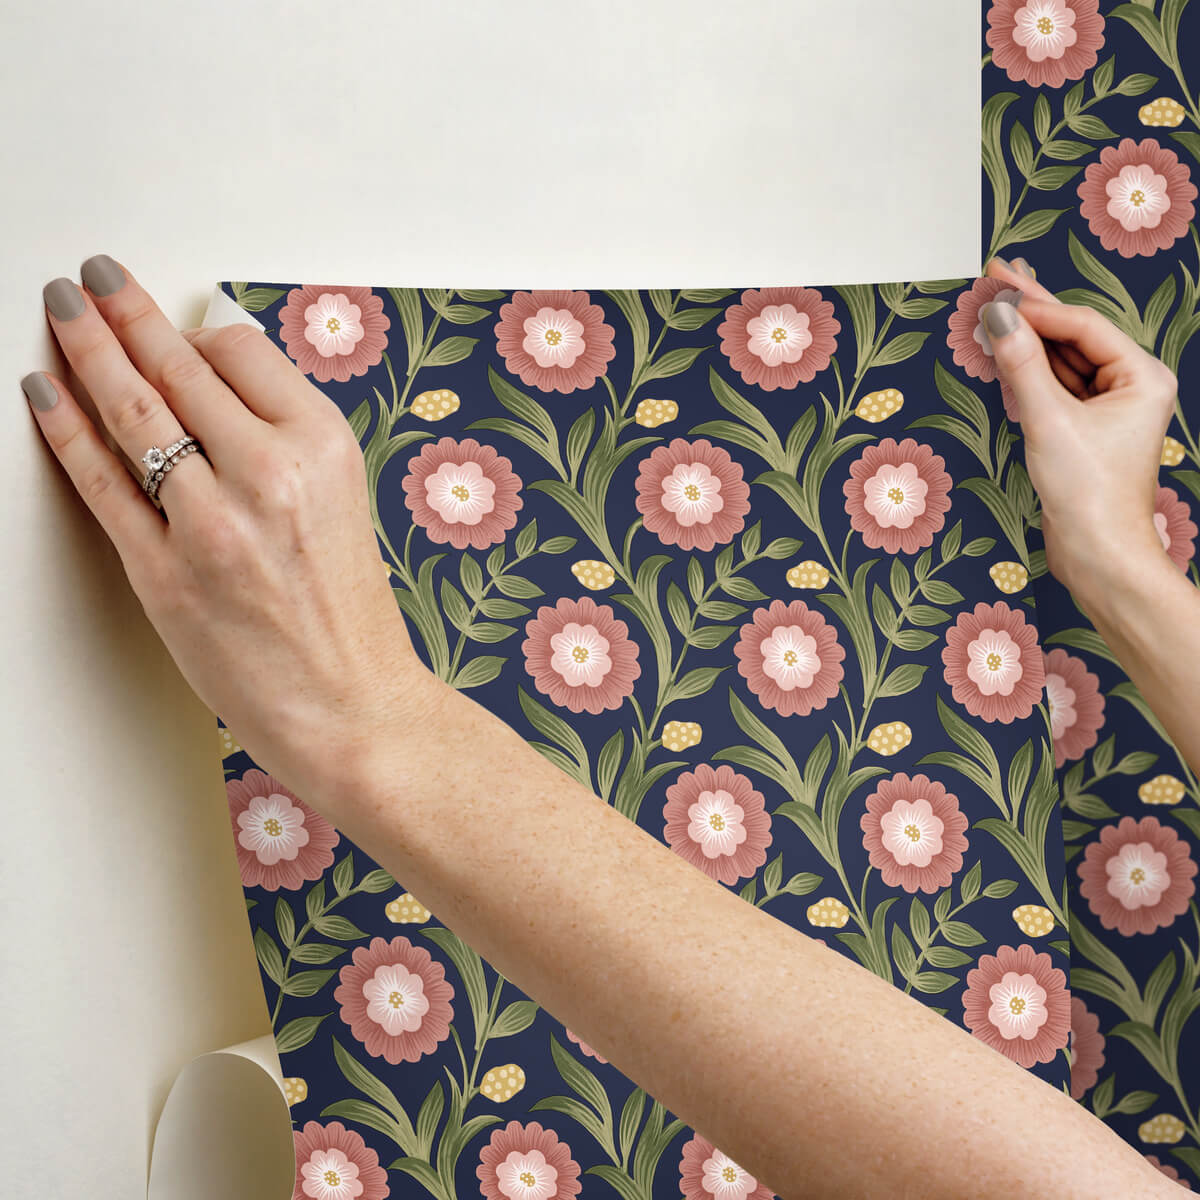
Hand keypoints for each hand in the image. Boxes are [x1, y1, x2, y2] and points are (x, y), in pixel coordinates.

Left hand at [20, 256, 422, 796]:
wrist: (351, 705)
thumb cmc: (348, 613)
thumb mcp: (341, 500)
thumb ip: (282, 436)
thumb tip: (218, 371)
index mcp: (322, 447)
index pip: (239, 351)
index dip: (194, 331)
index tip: (172, 322)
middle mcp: (269, 474)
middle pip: (177, 367)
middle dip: (124, 312)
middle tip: (92, 279)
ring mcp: (212, 524)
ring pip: (131, 411)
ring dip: (84, 348)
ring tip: (60, 310)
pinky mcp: (164, 573)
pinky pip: (102, 482)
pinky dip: (64, 429)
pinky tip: (44, 391)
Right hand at [980, 256, 1179, 600]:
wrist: (1098, 554)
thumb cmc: (1090, 494)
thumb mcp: (1049, 421)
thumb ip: (1021, 365)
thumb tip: (998, 318)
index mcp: (1141, 377)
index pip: (1082, 326)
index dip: (1037, 307)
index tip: (997, 288)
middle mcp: (1129, 388)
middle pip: (1072, 337)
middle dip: (1032, 311)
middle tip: (996, 276)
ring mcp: (1106, 411)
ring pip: (1061, 362)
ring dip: (1025, 341)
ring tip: (991, 311)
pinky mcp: (1083, 432)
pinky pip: (1054, 388)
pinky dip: (1027, 372)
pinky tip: (1005, 353)